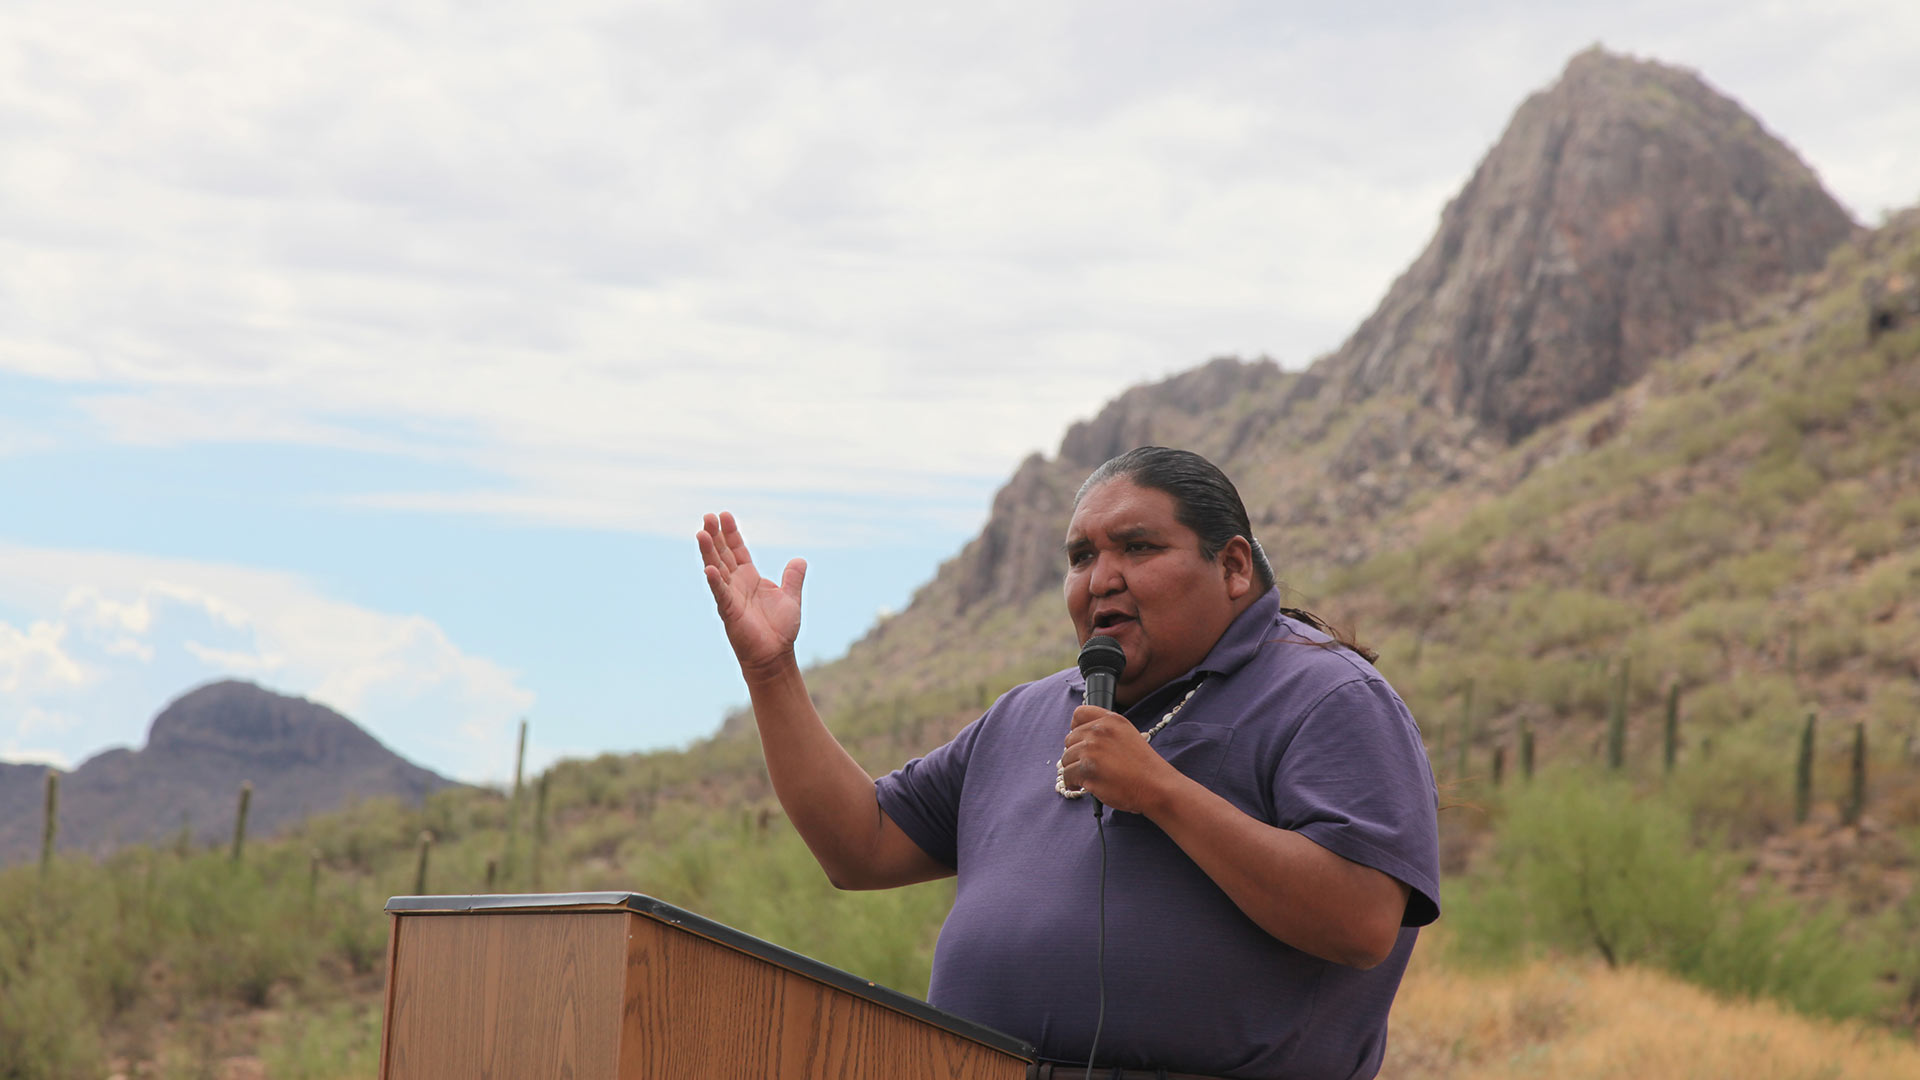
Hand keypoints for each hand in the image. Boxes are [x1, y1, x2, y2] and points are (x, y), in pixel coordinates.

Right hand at [697, 512, 806, 675]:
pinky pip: (721, 593)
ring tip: (701, 532)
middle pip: (723, 554)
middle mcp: (737, 584)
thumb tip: (800, 559)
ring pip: (716, 569)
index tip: (724, 514)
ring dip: (708, 552)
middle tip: (707, 515)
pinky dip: (715, 581)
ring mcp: (730, 596)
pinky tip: (709, 568)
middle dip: (715, 535)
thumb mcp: (791, 597)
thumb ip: (793, 578)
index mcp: (750, 578)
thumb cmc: (780, 629)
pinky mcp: (729, 612)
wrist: (775, 655)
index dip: (730, 533)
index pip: (737, 550)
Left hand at [1059, 705, 1179, 813]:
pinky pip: (1067, 776)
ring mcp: (1092, 750)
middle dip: (1075, 754)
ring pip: (1065, 759)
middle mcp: (1099, 731)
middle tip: (1088, 765)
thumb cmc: (1144, 766)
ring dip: (1073, 770)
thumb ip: (1106, 731)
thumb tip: (1080, 738)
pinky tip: (1084, 786)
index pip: (1079, 714)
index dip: (1075, 727)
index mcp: (1111, 720)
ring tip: (1087, 777)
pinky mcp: (1087, 771)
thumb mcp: (1128, 735)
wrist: (1156, 786)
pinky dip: (1073, 783)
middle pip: (1069, 739)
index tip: (1078, 740)